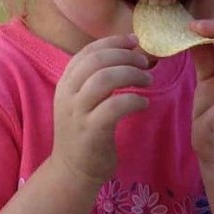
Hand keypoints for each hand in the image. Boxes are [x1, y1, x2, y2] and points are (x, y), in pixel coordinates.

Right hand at [51, 35, 151, 184]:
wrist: (72, 172)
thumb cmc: (85, 132)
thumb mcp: (83, 100)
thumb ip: (98, 78)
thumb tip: (131, 54)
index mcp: (66, 82)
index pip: (88, 52)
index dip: (113, 42)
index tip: (134, 41)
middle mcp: (67, 94)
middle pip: (97, 61)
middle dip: (125, 56)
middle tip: (145, 63)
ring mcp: (77, 113)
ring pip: (104, 79)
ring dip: (131, 74)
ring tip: (148, 80)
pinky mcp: (90, 132)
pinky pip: (114, 106)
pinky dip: (133, 100)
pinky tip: (143, 103)